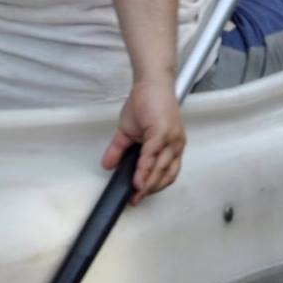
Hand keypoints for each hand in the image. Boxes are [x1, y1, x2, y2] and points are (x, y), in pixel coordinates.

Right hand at [103, 78, 184, 203]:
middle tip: (135, 199)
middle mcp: (175, 144)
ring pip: (161, 168)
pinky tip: (136, 177)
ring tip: (135, 193)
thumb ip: (119, 150)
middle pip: (166, 175)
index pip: (166, 173)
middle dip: (150, 190)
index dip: (153, 187)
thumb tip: (107, 166)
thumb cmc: (145, 104)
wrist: (151, 83)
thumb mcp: (128, 132)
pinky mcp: (163, 131)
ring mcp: (171, 138)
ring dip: (148, 183)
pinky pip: (153, 155)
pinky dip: (145, 169)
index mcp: (171, 146)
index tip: (137, 197)